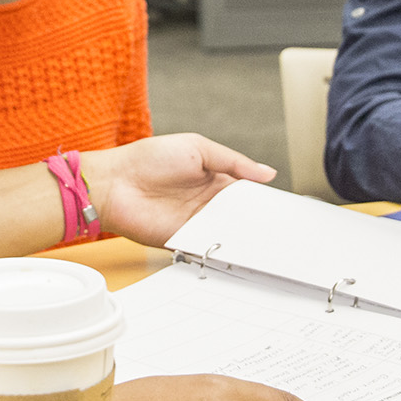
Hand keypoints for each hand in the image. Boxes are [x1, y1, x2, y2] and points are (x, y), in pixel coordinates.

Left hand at [81, 134, 274, 246]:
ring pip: (229, 235)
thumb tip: (267, 173)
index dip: (265, 201)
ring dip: (246, 240)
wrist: (113, 182)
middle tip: (285, 232)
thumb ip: (233, 161)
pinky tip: (240, 253)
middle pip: (242, 218)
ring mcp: (196, 224)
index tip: (287, 211)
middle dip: (261, 225)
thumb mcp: (197, 148)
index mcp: (215, 179)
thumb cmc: (148, 158)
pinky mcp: (183, 242)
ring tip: (271, 245)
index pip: (248, 194)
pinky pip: (208, 249)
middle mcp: (208, 204)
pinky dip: (223, 252)